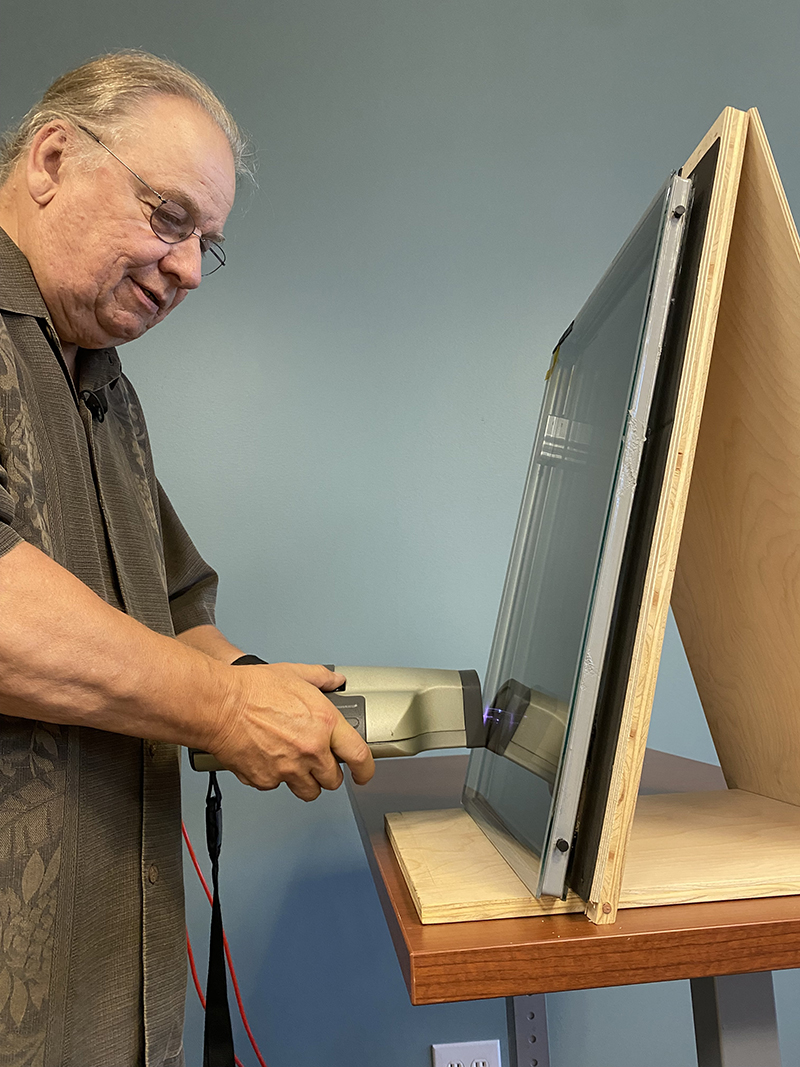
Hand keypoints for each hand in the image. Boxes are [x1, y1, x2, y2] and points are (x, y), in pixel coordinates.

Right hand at [207, 662, 374, 799]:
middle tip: (319, 763)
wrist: (219, 705)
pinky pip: (277, 786)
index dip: (365, 770)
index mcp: (325, 724)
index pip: (359, 757)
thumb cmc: (253, 688)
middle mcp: (311, 750)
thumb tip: (335, 680)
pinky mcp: (266, 780)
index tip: (363, 773)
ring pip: (308, 791)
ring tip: (293, 764)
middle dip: (329, 774)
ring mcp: (288, 769)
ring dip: (305, 781)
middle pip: (333, 781)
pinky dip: (274, 777)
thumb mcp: (295, 674)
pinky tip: (267, 758)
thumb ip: (321, 678)